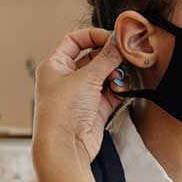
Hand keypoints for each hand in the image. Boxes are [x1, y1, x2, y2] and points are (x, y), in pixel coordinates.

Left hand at [33, 28, 123, 163]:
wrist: (66, 145)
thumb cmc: (63, 111)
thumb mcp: (86, 78)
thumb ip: (106, 58)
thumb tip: (119, 42)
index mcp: (56, 66)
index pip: (74, 41)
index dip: (93, 36)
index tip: (113, 38)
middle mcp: (68, 78)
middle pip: (93, 58)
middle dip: (109, 57)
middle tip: (125, 56)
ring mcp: (83, 94)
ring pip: (104, 75)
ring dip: (115, 74)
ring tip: (119, 78)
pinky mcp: (96, 108)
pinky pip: (111, 92)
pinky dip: (118, 89)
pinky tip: (120, 90)